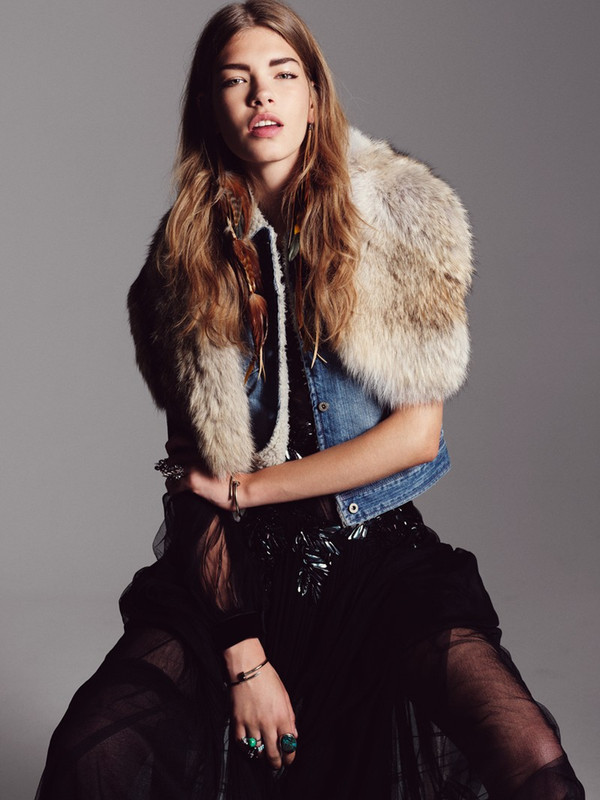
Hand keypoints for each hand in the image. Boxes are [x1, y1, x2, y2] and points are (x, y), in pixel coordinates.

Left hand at [163, 436, 235, 509]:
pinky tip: (178, 491)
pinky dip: (173, 489)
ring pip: (170, 470)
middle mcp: (195, 453)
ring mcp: (192, 466)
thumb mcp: (222, 457)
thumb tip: (194, 456)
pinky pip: (172, 485)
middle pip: (171, 456)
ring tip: (176, 482)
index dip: (172, 447)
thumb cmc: (235, 475)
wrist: (243, 487)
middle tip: (174, 470)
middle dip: (171, 465)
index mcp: (203, 446)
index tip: (173, 453)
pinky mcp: (192, 480)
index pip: (176, 440)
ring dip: (171, 477)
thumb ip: (207, 453)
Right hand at [225, 639, 296, 770]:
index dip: (290, 757)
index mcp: (282, 717)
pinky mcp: (237, 721)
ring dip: (260, 756)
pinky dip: (245, 748)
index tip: (289, 760)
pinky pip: (241, 743)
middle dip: (276, 763)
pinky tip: (249, 746)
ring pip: (256, 751)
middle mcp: (267, 724)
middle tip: (276, 765)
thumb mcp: (285, 696)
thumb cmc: (268, 679)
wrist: (248, 668)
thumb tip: (293, 735)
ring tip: (263, 754)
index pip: (289, 745)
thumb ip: (290, 717)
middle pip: (272, 754)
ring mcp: (251, 724)